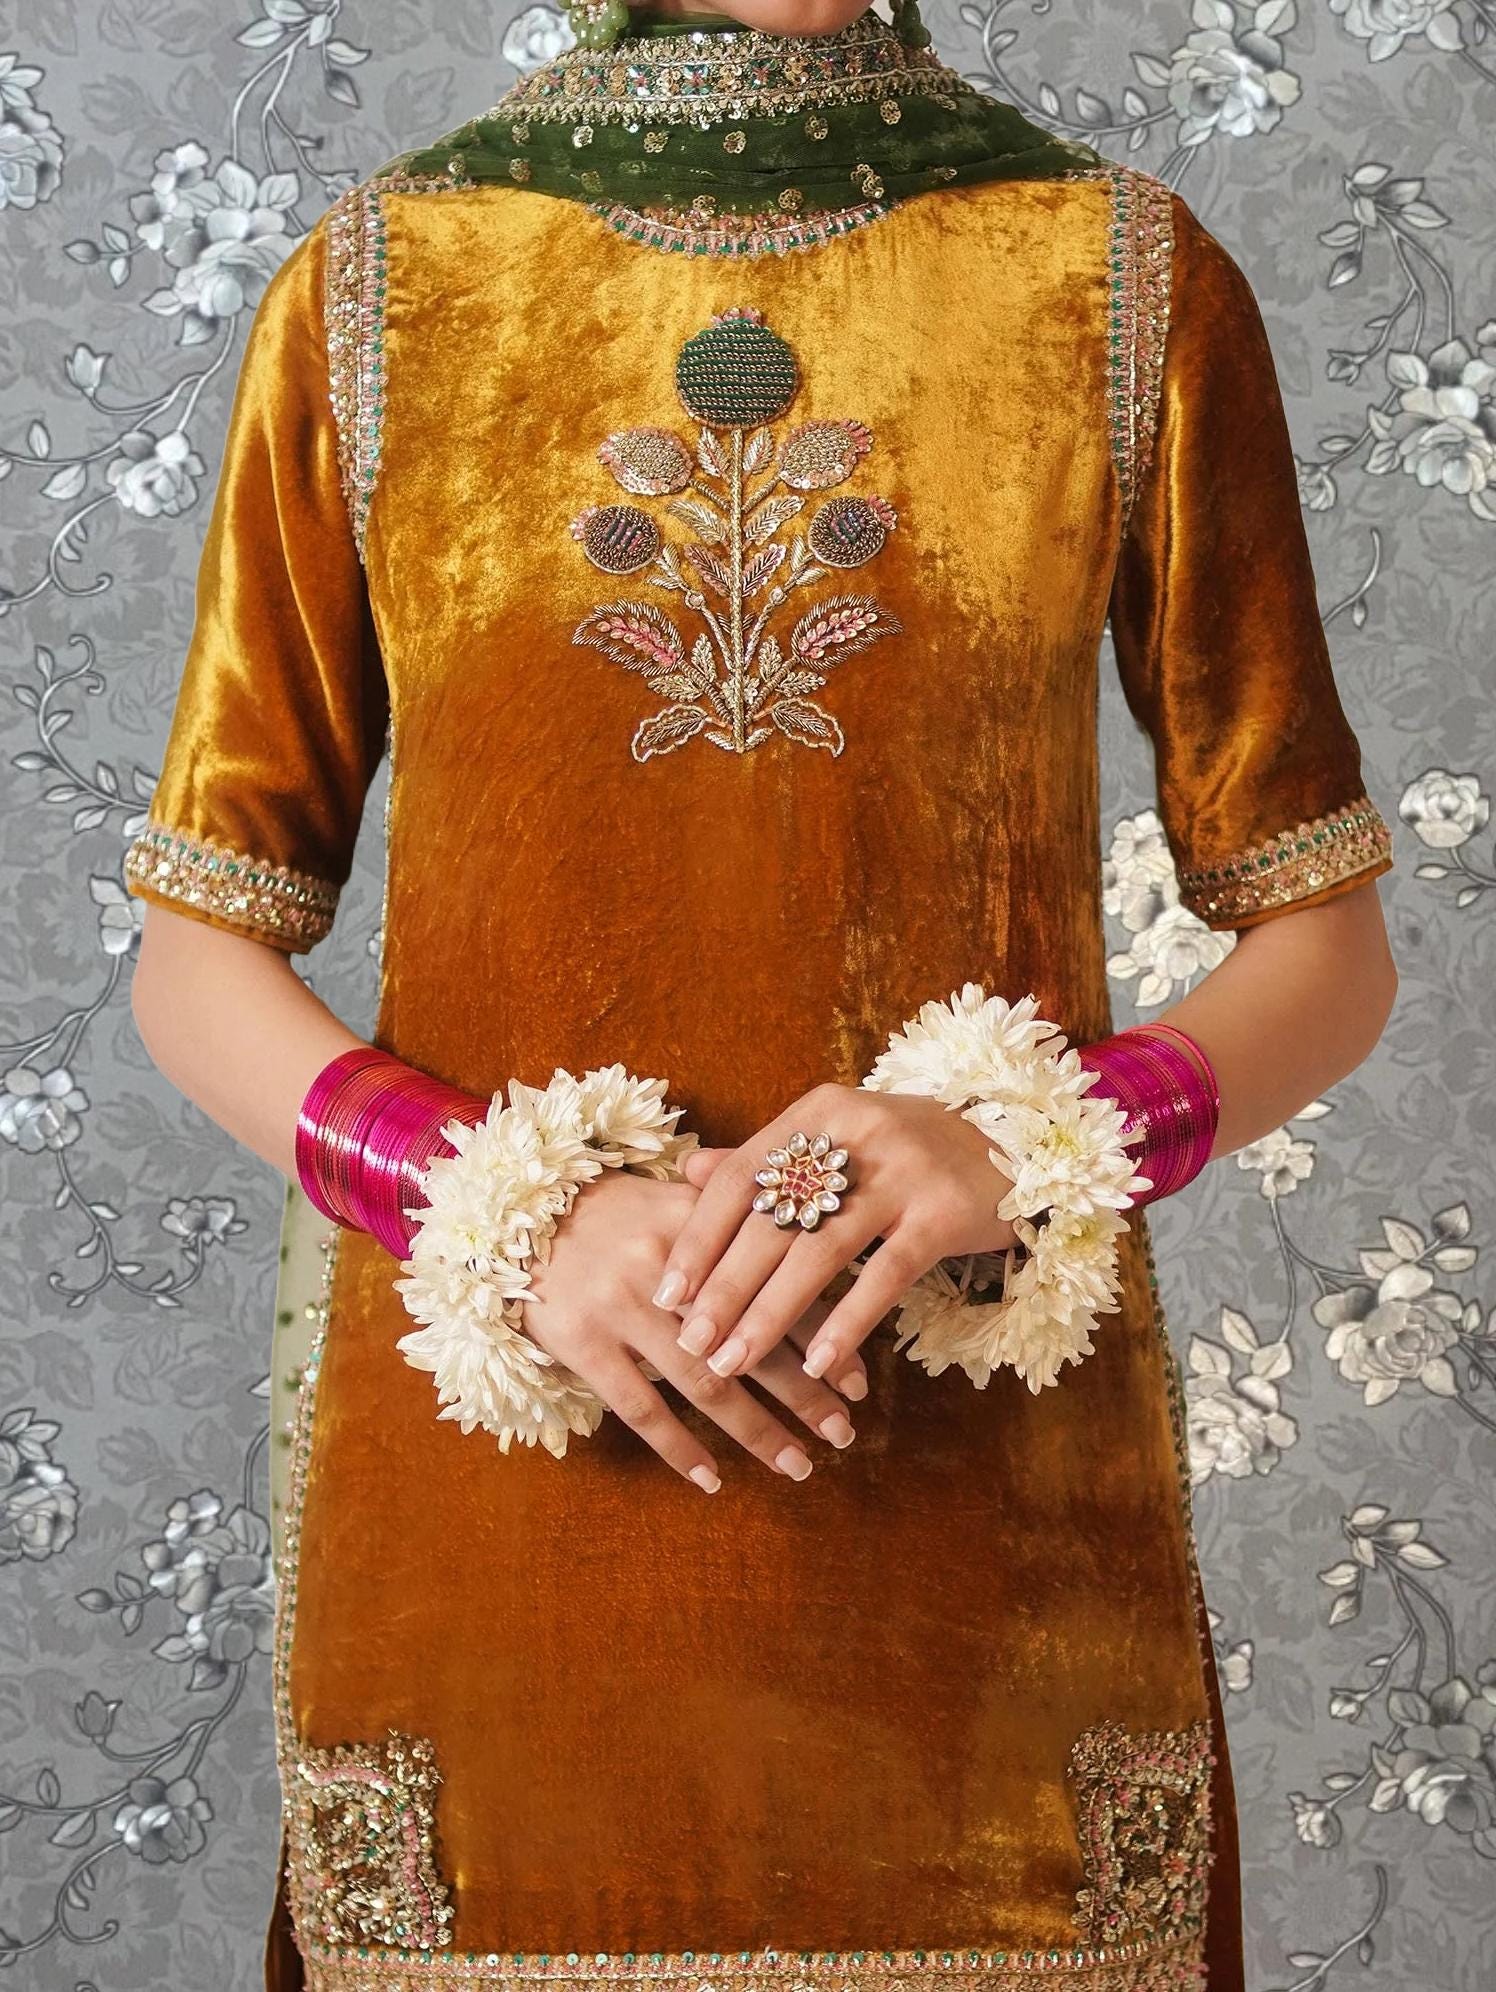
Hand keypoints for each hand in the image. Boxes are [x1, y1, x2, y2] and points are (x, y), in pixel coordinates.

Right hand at [523, 1169, 866, 1489]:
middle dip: (804, 1393)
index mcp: (702, 1225)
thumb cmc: (614, 1212)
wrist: (518, 1217)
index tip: (858, 1382)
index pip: (778, 1285)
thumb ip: (739, 1221)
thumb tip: (817, 1256)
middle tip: (844, 1432)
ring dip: (756, 1431)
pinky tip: (712, 1479)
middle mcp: (670, 1267)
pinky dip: (679, 1448)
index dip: (823, 1337)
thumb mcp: (678, 1198)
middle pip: (752, 1340)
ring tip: (798, 1464)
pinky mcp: (582, 1342)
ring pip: (704, 1382)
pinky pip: (640, 1407)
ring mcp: (622, 1306)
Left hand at [651, 1086, 1017, 1386]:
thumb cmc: (908, 1153)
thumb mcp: (838, 1141)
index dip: (699, 1238)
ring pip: (819, 1252)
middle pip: (773, 1221)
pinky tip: (816, 1365)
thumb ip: (766, 1159)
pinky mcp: (943, 1212)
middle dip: (724, 1289)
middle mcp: (857, 1132)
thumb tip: (688, 1171)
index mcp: (820, 1112)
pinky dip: (847, 1322)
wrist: (1014, 1145)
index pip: (741, 1178)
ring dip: (770, 1315)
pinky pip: (884, 1275)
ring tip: (734, 1362)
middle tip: (690, 1343)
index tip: (666, 1292)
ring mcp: (903, 1171)